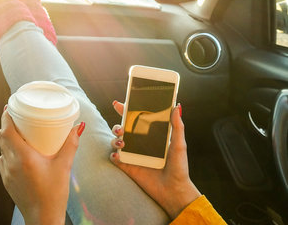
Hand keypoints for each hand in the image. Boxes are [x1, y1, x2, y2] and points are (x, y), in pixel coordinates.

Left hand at [0, 109, 84, 224]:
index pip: (6, 130)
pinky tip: (20, 153)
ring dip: (8, 139)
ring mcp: (6, 173)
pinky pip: (4, 161)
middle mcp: (11, 163)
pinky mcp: (6, 181)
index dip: (6, 116)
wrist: (43, 219)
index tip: (10, 107)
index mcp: (23, 157)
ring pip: (2, 149)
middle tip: (17, 117)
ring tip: (20, 134)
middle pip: (1, 137)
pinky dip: (9, 153)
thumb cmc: (54, 194)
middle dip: (7, 125)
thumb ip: (70, 145)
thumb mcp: (64, 166)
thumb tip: (77, 128)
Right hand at [110, 101, 200, 219]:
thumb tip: (177, 106)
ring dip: (115, 138)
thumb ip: (177, 126)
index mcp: (150, 136)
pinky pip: (114, 157)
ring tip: (122, 142)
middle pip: (122, 128)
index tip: (119, 103)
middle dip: (118, 125)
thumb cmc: (179, 168)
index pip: (136, 119)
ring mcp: (132, 154)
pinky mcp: (127, 166)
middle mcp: (139, 143)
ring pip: (116, 141)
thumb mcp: (179, 145)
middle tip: (122, 128)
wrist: (174, 191)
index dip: (126, 110)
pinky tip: (119, 155)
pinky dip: (114, 154)